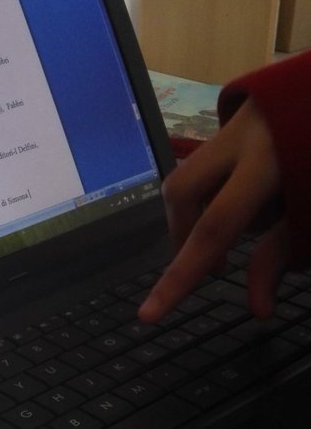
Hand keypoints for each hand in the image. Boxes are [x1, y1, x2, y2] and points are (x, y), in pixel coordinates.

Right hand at [138, 98, 285, 321]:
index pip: (213, 229)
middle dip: (186, 232)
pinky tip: (255, 194)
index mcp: (270, 159)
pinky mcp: (240, 113)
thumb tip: (259, 311)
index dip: (179, 277)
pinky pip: (212, 160)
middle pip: (182, 192)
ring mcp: (238, 118)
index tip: (148, 315)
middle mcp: (244, 134)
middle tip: (217, 263)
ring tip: (245, 225)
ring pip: (192, 175)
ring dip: (204, 210)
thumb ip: (281, 253)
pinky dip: (221, 188)